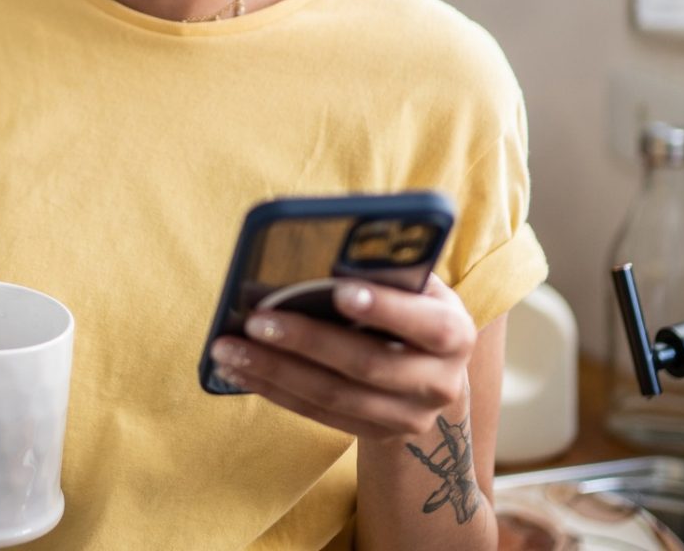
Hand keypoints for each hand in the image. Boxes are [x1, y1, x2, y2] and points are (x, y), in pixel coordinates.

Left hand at [207, 276, 475, 442]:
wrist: (432, 375)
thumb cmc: (413, 309)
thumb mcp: (416, 287)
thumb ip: (387, 271)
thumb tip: (330, 249)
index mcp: (454, 334)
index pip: (426, 324)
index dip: (386, 308)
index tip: (339, 291)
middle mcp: (439, 383)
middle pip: (367, 364)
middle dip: (307, 341)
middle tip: (255, 320)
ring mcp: (407, 417)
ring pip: (333, 396)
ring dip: (275, 371)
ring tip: (228, 349)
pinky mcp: (374, 434)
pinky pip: (316, 413)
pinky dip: (274, 390)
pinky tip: (239, 371)